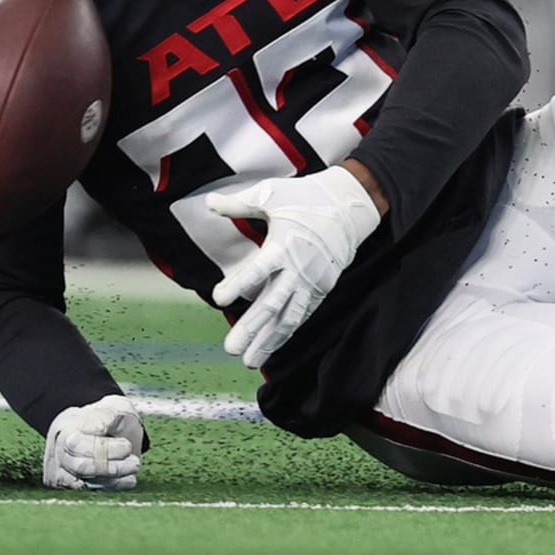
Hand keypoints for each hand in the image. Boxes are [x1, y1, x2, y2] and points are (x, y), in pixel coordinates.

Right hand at [42, 394, 142, 490]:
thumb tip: (98, 428)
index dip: (104, 447)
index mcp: (63, 428)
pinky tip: (128, 480)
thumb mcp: (112, 407)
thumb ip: (106, 415)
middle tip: (134, 460)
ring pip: (86, 483)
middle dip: (109, 466)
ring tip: (133, 466)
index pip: (77, 444)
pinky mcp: (71, 489)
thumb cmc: (108, 418)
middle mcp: (58, 452)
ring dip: (114, 477)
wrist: (105, 432)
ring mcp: (62, 473)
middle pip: (79, 467)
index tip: (126, 445)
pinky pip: (91, 493)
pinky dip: (112, 487)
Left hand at [205, 165, 381, 367]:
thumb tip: (207, 201)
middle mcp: (298, 269)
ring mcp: (311, 283)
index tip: (218, 298)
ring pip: (288, 318)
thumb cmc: (304, 199)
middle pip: (272, 304)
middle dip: (251, 328)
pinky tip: (269, 348)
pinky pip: (300, 316)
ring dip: (268, 341)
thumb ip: (238, 203)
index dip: (239, 285)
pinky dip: (285, 333)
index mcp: (283, 245)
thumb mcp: (270, 194)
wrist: (347, 208)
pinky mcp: (320, 290)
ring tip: (248, 360)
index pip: (258, 270)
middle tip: (230, 349)